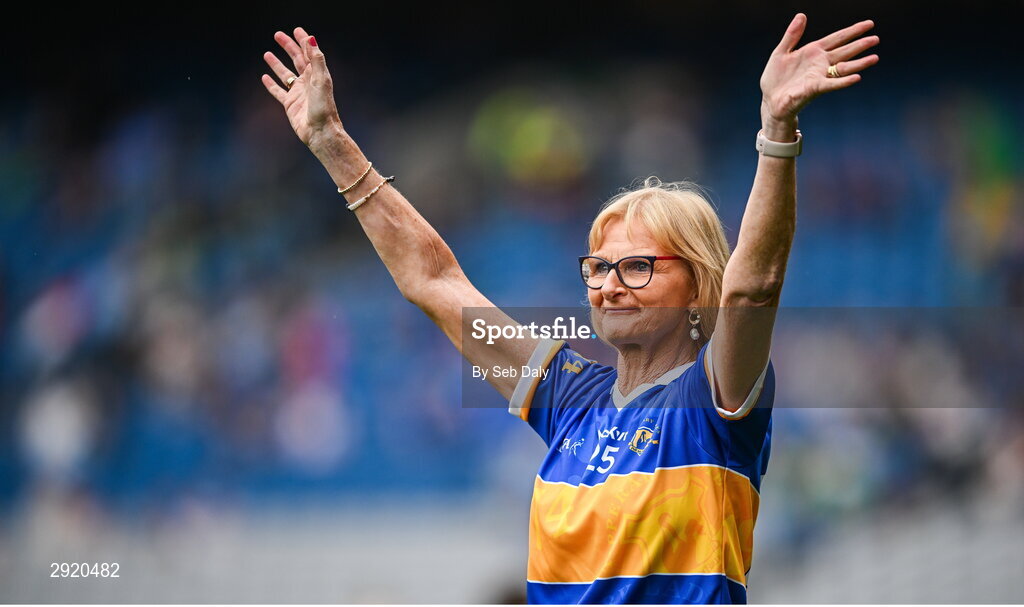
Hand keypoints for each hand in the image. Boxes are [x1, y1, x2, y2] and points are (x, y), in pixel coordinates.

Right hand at [261, 28, 343, 151]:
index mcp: (317, 74)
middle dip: (288, 47)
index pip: (309, 53)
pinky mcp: (290, 104)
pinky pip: (278, 91)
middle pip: (296, 59)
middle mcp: (308, 82)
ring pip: (285, 74)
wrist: (320, 131)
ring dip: (276, 63)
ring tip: (267, 53)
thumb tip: (311, 39)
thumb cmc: (324, 107)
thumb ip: (317, 59)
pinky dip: (271, 84)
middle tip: (278, 35)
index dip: (303, 41)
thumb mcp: (322, 80)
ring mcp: (298, 92)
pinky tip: (264, 76)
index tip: (296, 30)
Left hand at [759, 14, 879, 127]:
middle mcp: (820, 63)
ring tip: (875, 58)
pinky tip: (857, 77)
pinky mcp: (815, 88)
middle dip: (860, 45)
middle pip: (845, 51)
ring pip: (844, 67)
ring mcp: (819, 75)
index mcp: (813, 51)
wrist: (770, 100)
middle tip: (876, 38)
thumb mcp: (781, 52)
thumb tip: (802, 15)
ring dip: (859, 63)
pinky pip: (832, 83)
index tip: (869, 24)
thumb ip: (792, 35)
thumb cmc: (775, 78)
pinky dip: (844, 81)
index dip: (853, 31)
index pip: (837, 38)